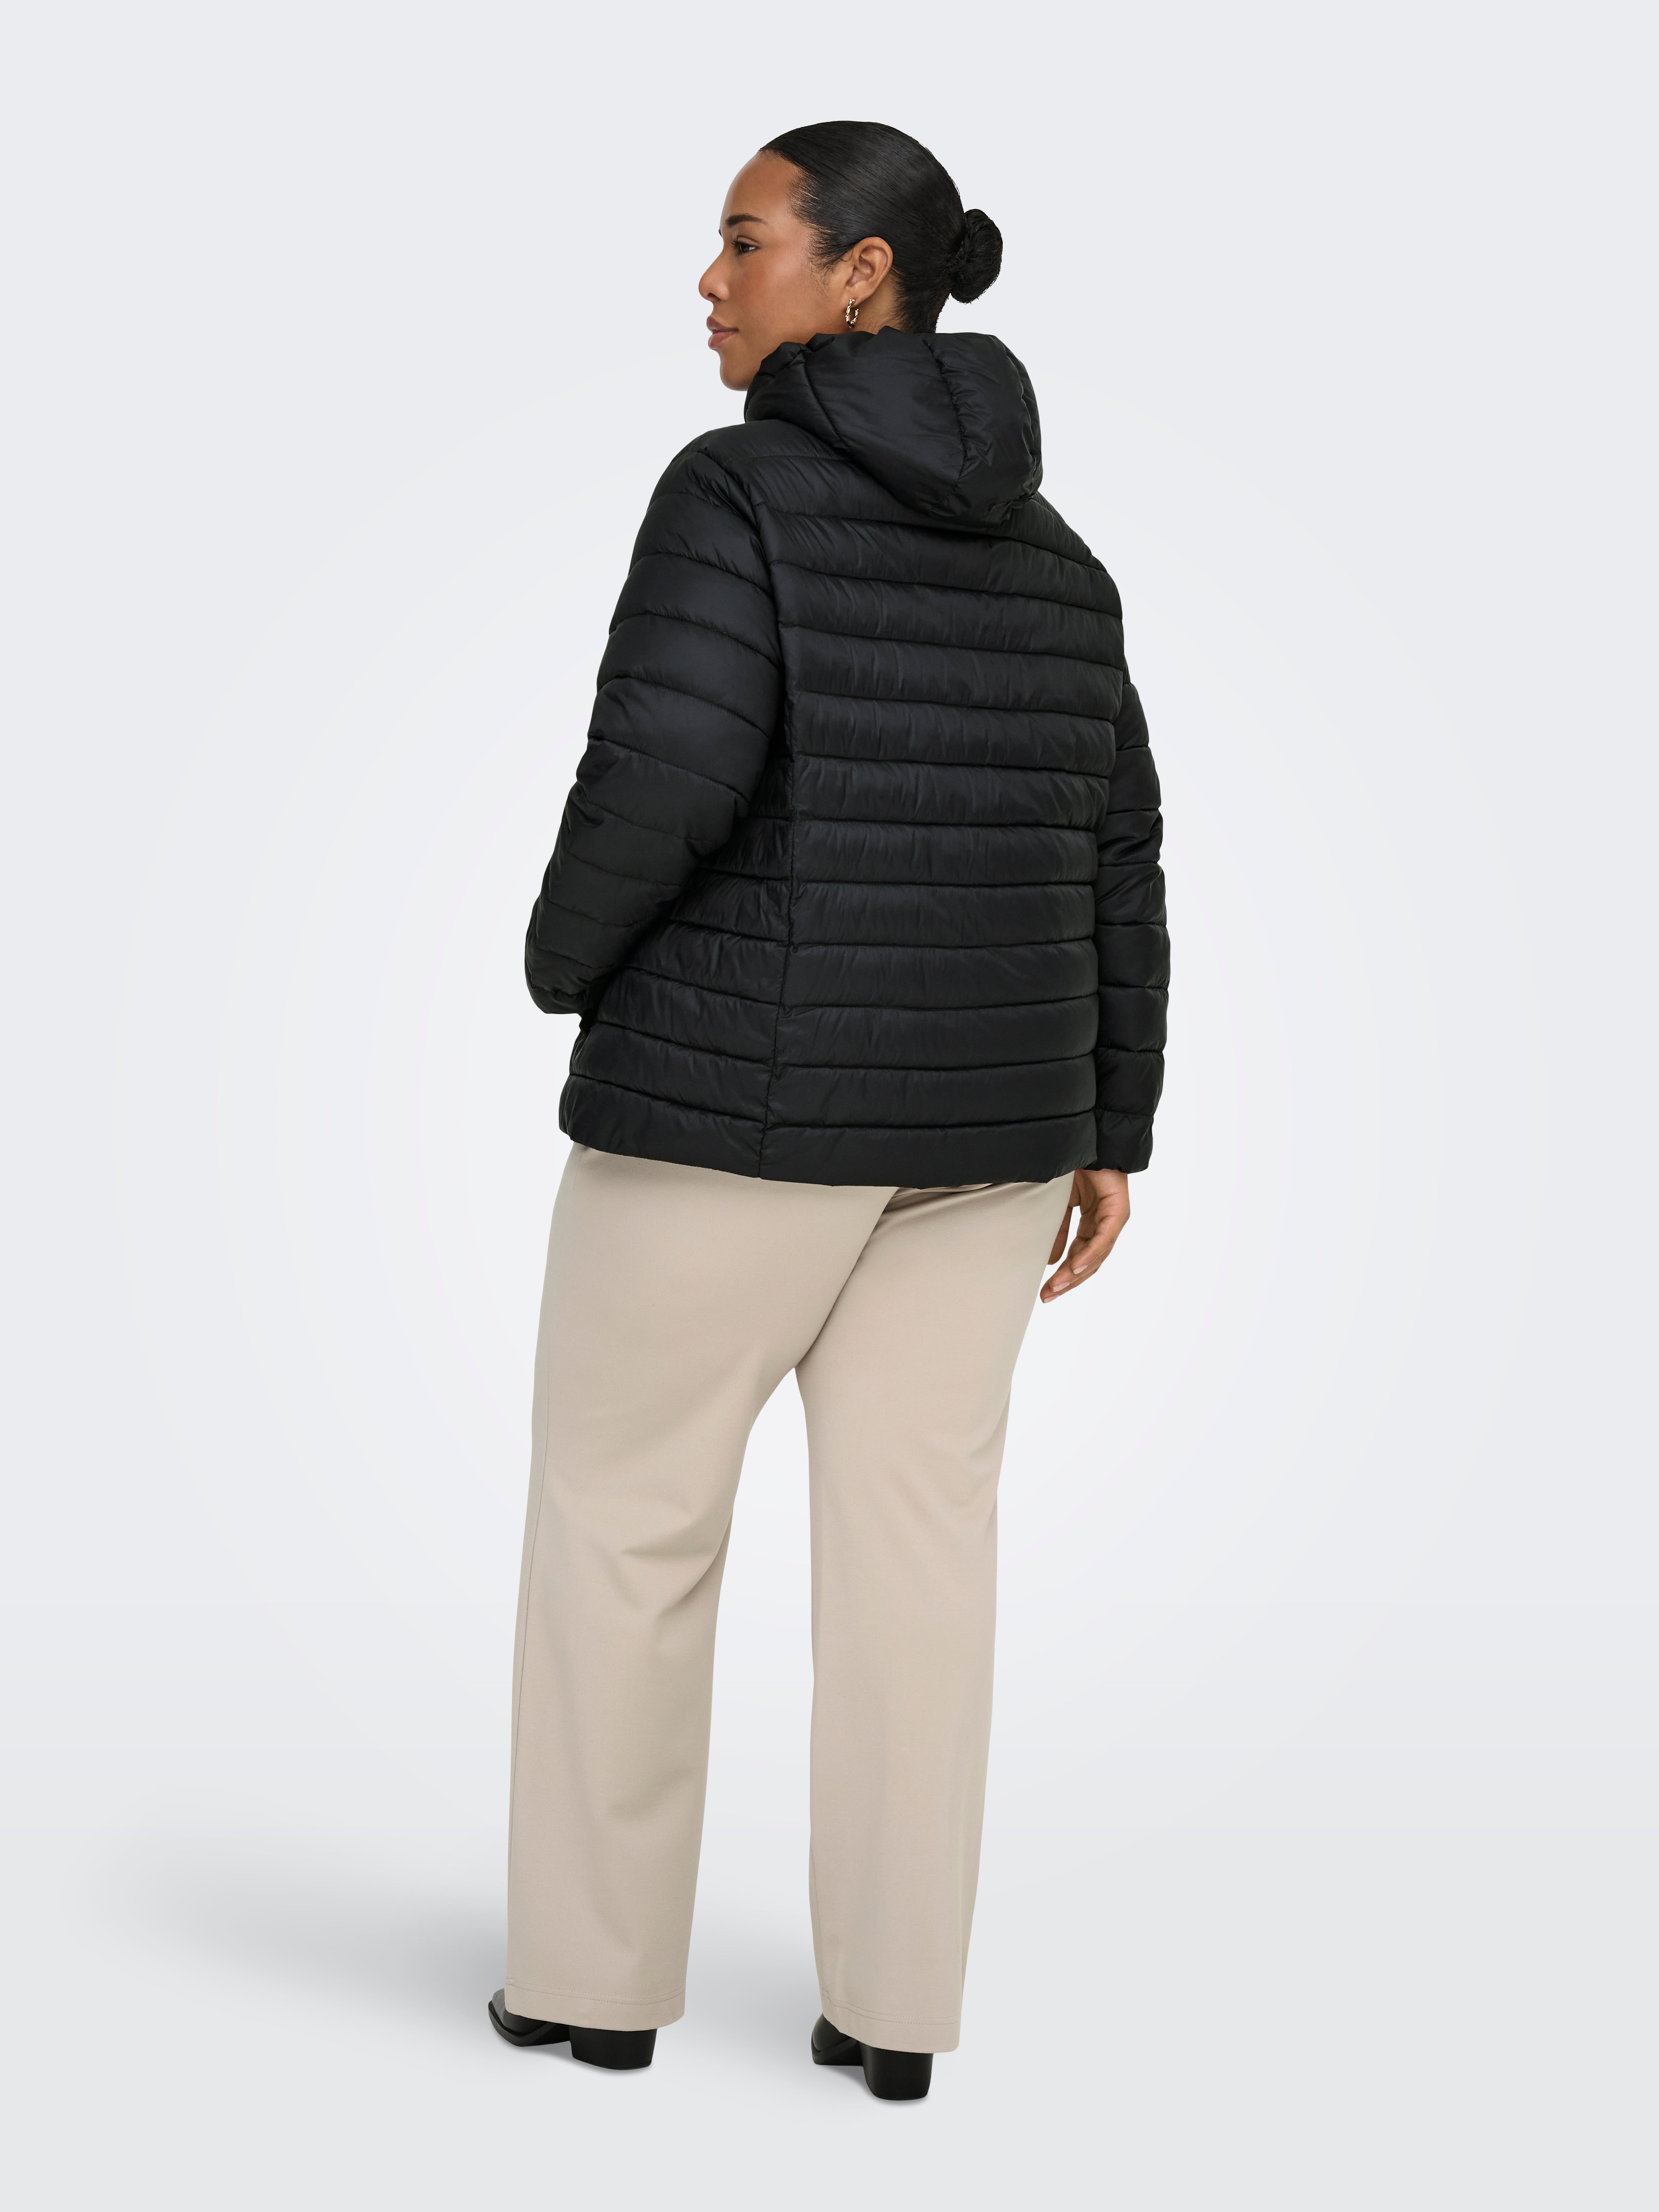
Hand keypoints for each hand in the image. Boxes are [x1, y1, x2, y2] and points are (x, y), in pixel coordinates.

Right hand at [1039, 1168, 1130, 1301]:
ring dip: (1075, 1274)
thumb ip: (1057, 1231)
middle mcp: (1104, 1226)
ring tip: (1056, 1287)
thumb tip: (1048, 1260)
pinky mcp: (1118, 1212)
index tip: (1046, 1290)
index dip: (1063, 1275)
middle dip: (1067, 1282)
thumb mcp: (1060, 1204)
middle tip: (1047, 1296)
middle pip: (1088, 1263)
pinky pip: (1103, 1239)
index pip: (1079, 1257)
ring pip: (1096, 1256)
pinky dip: (1089, 1254)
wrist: (1091, 1140)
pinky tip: (1075, 1267)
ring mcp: (1113, 1220)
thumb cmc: (1076, 1168)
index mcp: (1091, 1224)